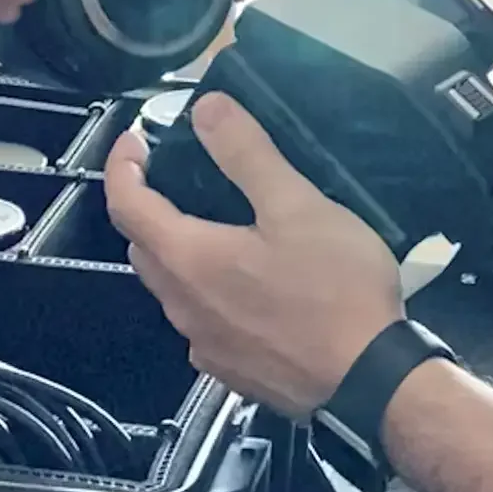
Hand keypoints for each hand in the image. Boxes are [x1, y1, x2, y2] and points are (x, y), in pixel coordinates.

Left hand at [104, 94, 403, 416]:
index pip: (126, 204)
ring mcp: (205, 345)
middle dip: (148, 208)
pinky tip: (247, 287)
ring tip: (218, 228)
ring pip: (172, 289)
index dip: (121, 165)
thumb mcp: (297, 206)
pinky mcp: (231, 371)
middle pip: (143, 248)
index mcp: (188, 259)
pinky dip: (208, 295)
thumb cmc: (335, 291)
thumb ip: (246, 154)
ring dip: (179, 253)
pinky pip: (202, 323)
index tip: (134, 140)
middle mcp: (183, 306)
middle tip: (176, 178)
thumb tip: (206, 110)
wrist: (370, 381)